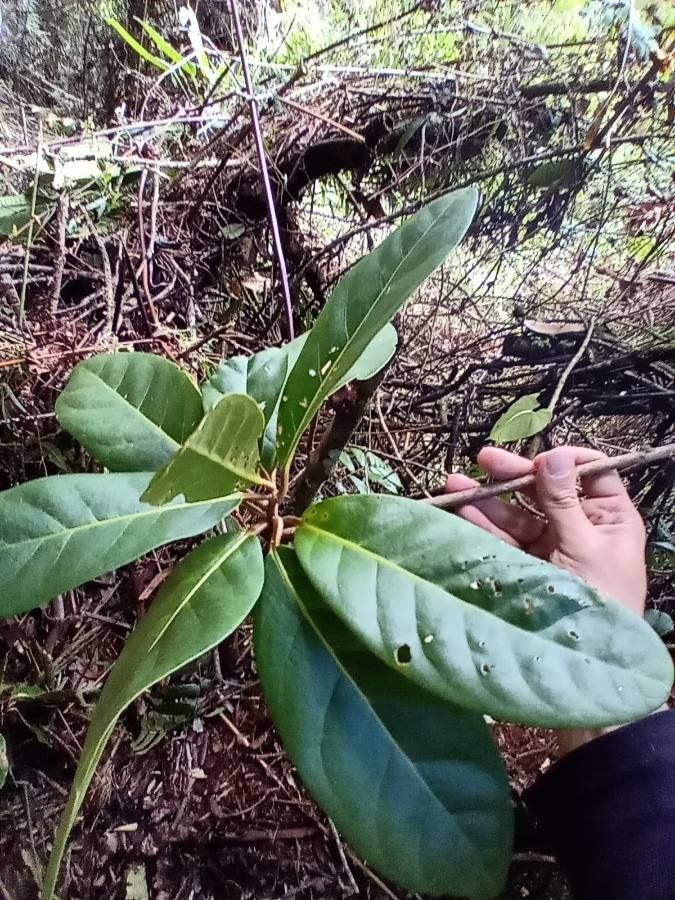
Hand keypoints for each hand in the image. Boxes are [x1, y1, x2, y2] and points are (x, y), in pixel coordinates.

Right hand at [445, 445, 646, 614]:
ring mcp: (551, 547)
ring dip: (487, 499)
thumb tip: (555, 456)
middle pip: (545, 490)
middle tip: (482, 459)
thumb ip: (564, 502)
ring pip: (517, 514)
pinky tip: (459, 512)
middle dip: (513, 475)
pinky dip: (480, 525)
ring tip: (454, 484)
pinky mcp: (527, 566)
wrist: (586, 663)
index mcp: (610, 518)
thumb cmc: (602, 602)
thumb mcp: (585, 547)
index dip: (563, 462)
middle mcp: (580, 528)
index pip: (591, 473)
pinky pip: (502, 539)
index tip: (538, 461)